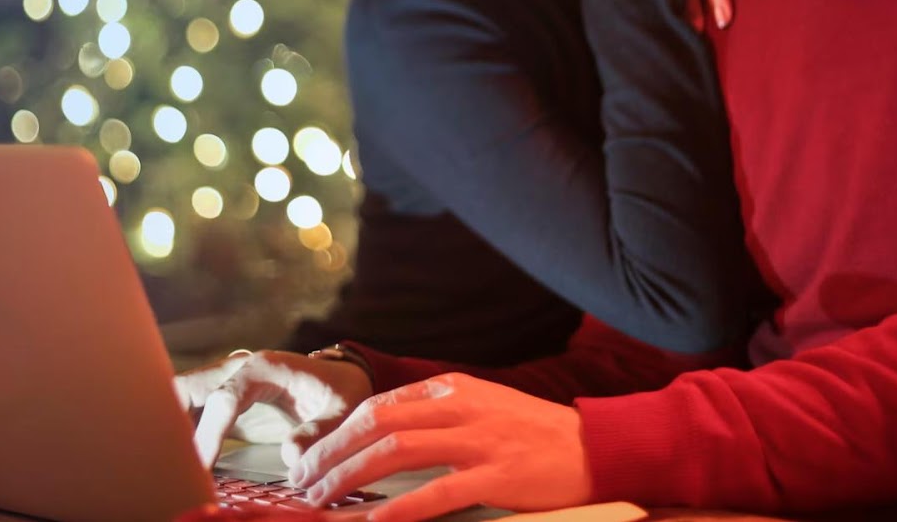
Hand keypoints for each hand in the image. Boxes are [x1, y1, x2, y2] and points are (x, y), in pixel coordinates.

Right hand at [174, 349, 372, 470]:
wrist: (339, 380)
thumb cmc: (340, 393)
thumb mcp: (343, 411)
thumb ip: (320, 432)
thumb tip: (291, 458)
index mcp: (263, 368)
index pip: (224, 398)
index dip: (210, 433)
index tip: (202, 466)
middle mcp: (235, 370)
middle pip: (185, 389)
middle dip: (168, 422)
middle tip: (165, 463)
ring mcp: (223, 383)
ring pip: (178, 398)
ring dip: (166, 428)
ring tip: (163, 466)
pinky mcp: (220, 403)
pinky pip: (186, 414)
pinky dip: (175, 435)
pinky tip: (175, 463)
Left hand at [291, 373, 591, 521]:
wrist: (593, 448)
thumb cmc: (533, 433)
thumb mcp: (482, 407)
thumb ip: (436, 415)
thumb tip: (381, 435)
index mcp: (453, 387)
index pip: (380, 404)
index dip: (338, 432)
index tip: (311, 456)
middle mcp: (461, 406)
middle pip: (378, 422)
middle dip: (332, 452)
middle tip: (303, 480)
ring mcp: (479, 440)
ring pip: (397, 451)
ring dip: (351, 476)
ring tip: (322, 500)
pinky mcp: (498, 476)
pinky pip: (438, 493)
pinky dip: (400, 510)